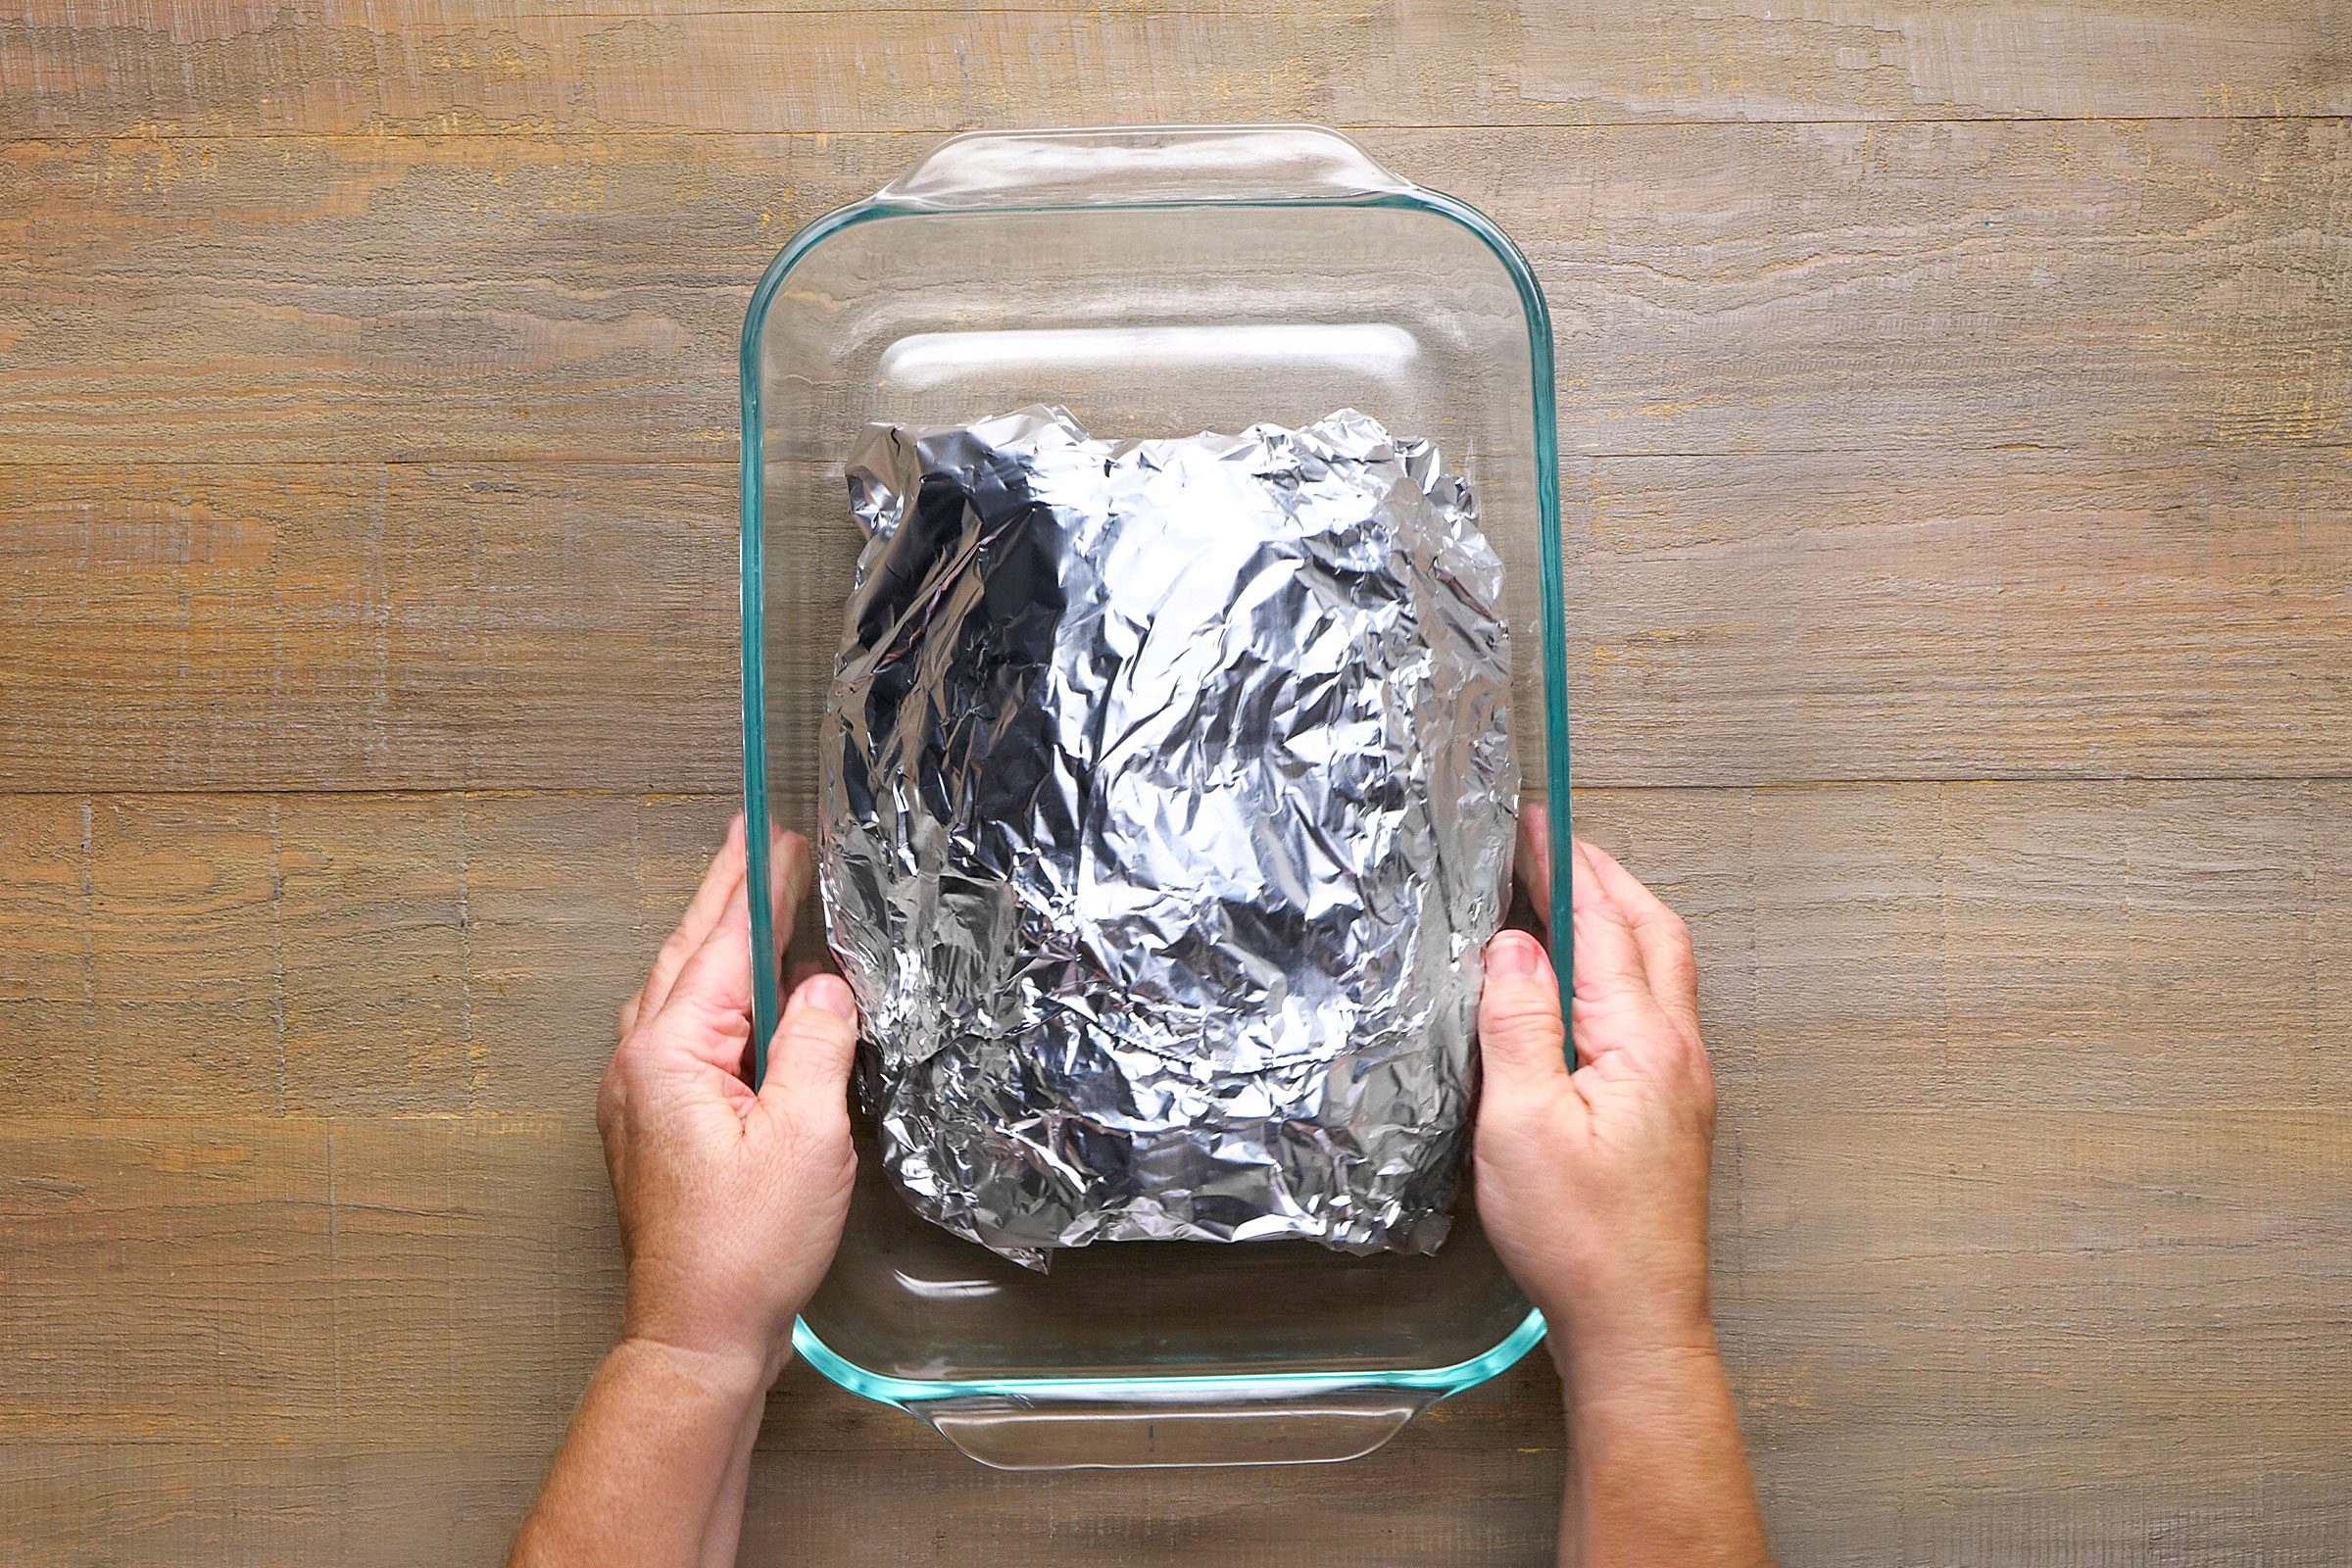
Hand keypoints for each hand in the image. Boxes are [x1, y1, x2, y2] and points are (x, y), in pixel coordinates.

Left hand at [597, 815, 859, 1388]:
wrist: (696, 1334)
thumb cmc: (745, 1250)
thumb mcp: (805, 1137)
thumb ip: (815, 1046)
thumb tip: (822, 987)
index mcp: (670, 1055)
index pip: (723, 945)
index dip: (759, 887)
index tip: (782, 835)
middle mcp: (639, 1065)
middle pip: (688, 954)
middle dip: (725, 894)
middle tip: (754, 837)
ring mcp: (637, 1096)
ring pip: (677, 990)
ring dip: (713, 937)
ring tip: (744, 895)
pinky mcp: (650, 1124)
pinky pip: (678, 1030)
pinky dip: (708, 990)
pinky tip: (731, 992)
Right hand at [1473, 809, 1717, 1371]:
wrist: (1636, 1322)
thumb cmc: (1581, 1237)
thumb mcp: (1522, 1122)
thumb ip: (1518, 1022)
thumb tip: (1513, 946)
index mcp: (1643, 1041)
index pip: (1602, 924)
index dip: (1566, 866)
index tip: (1534, 822)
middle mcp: (1678, 1051)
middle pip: (1652, 932)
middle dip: (1603, 876)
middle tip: (1553, 843)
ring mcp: (1684, 1082)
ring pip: (1661, 969)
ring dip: (1618, 919)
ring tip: (1567, 897)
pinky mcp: (1674, 1112)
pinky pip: (1655, 1010)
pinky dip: (1621, 968)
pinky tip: (1585, 985)